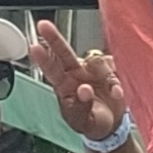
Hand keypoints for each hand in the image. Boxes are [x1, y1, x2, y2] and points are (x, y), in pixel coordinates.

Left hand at [32, 20, 132, 152]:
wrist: (112, 126)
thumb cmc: (92, 122)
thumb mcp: (84, 122)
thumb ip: (82, 107)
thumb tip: (84, 90)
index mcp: (65, 87)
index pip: (52, 71)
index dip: (43, 59)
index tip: (34, 48)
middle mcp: (76, 74)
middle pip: (64, 53)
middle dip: (54, 38)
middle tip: (43, 26)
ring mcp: (93, 70)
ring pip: (96, 61)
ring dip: (106, 76)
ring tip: (114, 93)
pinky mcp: (110, 69)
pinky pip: (115, 68)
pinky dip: (118, 81)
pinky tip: (118, 93)